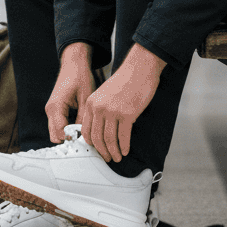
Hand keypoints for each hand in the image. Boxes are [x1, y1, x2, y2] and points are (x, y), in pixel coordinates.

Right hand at [45, 43, 95, 142]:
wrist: (74, 64)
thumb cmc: (81, 77)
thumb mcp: (86, 99)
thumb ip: (83, 119)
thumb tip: (84, 137)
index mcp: (56, 107)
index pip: (60, 133)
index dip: (73, 140)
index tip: (86, 142)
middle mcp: (50, 110)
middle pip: (55, 136)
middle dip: (69, 140)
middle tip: (86, 140)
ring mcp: (51, 110)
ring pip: (56, 132)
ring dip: (69, 135)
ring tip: (85, 132)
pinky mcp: (54, 110)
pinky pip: (59, 125)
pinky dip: (68, 129)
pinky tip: (81, 125)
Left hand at [78, 44, 164, 162]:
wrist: (139, 69)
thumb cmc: (124, 82)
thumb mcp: (104, 94)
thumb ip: (99, 109)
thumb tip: (100, 131)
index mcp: (91, 103)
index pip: (86, 130)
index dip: (92, 144)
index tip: (98, 150)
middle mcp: (98, 108)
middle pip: (97, 138)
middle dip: (102, 151)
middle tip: (108, 158)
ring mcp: (112, 111)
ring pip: (109, 139)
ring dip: (114, 151)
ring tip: (118, 157)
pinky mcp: (127, 114)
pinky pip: (123, 136)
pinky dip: (124, 146)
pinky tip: (126, 150)